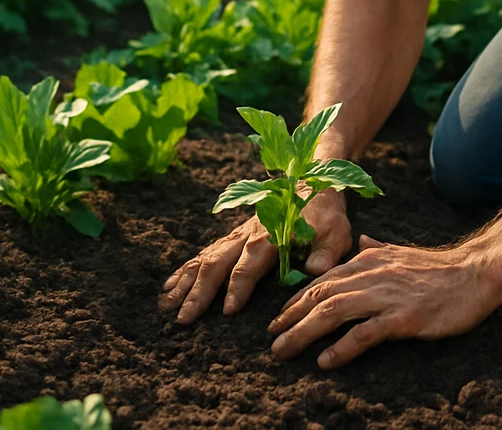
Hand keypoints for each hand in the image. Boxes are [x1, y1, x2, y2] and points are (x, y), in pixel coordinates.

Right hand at [161, 189, 350, 323]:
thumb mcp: (335, 231)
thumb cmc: (325, 213)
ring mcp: (237, 235)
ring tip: (166, 305)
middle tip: (184, 318)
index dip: (238, 287)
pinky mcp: (233, 236)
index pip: (249, 264)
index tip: (226, 311)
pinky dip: (185, 269)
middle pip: (218, 263)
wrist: (311, 182)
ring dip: (185, 282)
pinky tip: (170, 286)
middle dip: (199, 291)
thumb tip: (316, 270)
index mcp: (271, 235)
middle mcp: (247, 234)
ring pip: (206, 258)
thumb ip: (326, 251)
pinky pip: (204, 253)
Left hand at [266, 234, 501, 368]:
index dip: (296, 300)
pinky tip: (325, 361)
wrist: (475, 274)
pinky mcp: (403, 317)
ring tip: (284, 351)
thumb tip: (360, 240)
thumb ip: (376, 248)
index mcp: (368, 258)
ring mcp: (387, 295)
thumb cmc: (439, 270)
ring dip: (303, 333)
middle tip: (272, 339)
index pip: (322, 280)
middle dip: (290, 318)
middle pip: (319, 295)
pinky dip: (341, 348)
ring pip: (333, 312)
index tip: (280, 318)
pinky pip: (364, 333)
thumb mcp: (400, 253)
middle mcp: (371, 274)